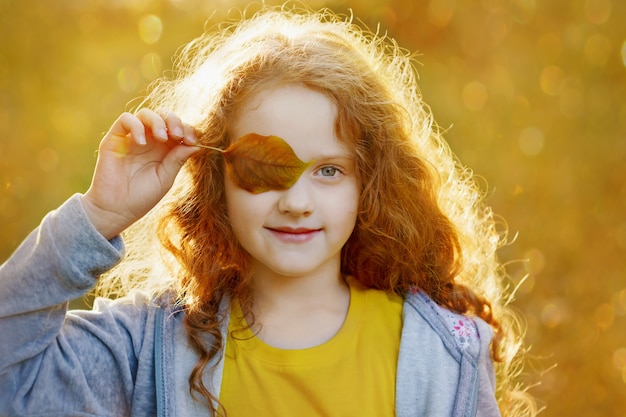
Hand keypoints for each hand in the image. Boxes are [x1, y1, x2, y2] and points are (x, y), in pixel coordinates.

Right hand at [81, 109, 199, 239]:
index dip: (188, 130)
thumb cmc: (141, 197)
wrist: (115, 210)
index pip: (178, 128)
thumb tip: (197, 144)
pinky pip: (125, 119)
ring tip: (162, 137)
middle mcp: (149, 140)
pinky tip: (142, 142)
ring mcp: (132, 138)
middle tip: (179, 135)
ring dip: (158, 121)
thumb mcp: (165, 178)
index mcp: (164, 149)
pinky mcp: (115, 138)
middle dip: (175, 121)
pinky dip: (136, 126)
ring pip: (146, 114)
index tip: (192, 141)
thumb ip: (178, 160)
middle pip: (164, 116)